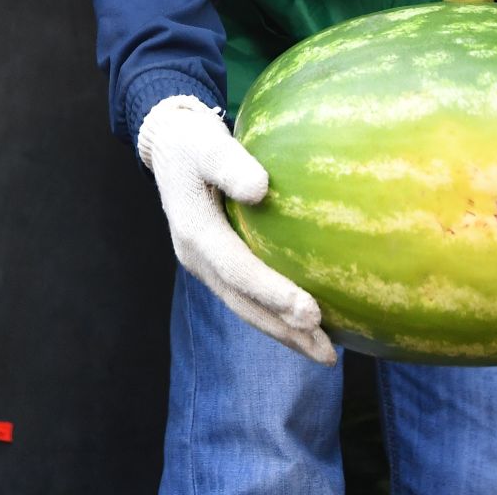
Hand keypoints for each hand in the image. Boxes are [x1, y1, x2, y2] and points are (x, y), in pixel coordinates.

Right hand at [138, 95, 336, 364]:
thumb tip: (261, 188)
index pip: (239, 271)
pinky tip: (307, 323)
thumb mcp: (207, 143)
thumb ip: (231, 163)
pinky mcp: (217, 262)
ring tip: (324, 353)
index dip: (274, 294)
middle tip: (326, 352)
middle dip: (284, 330)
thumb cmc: (192, 143)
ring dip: (283, 332)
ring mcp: (206, 264)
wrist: (169, 147)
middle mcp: (198, 258)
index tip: (312, 311)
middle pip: (244, 303)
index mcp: (195, 232)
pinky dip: (275, 314)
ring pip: (245, 307)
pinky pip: (247, 296)